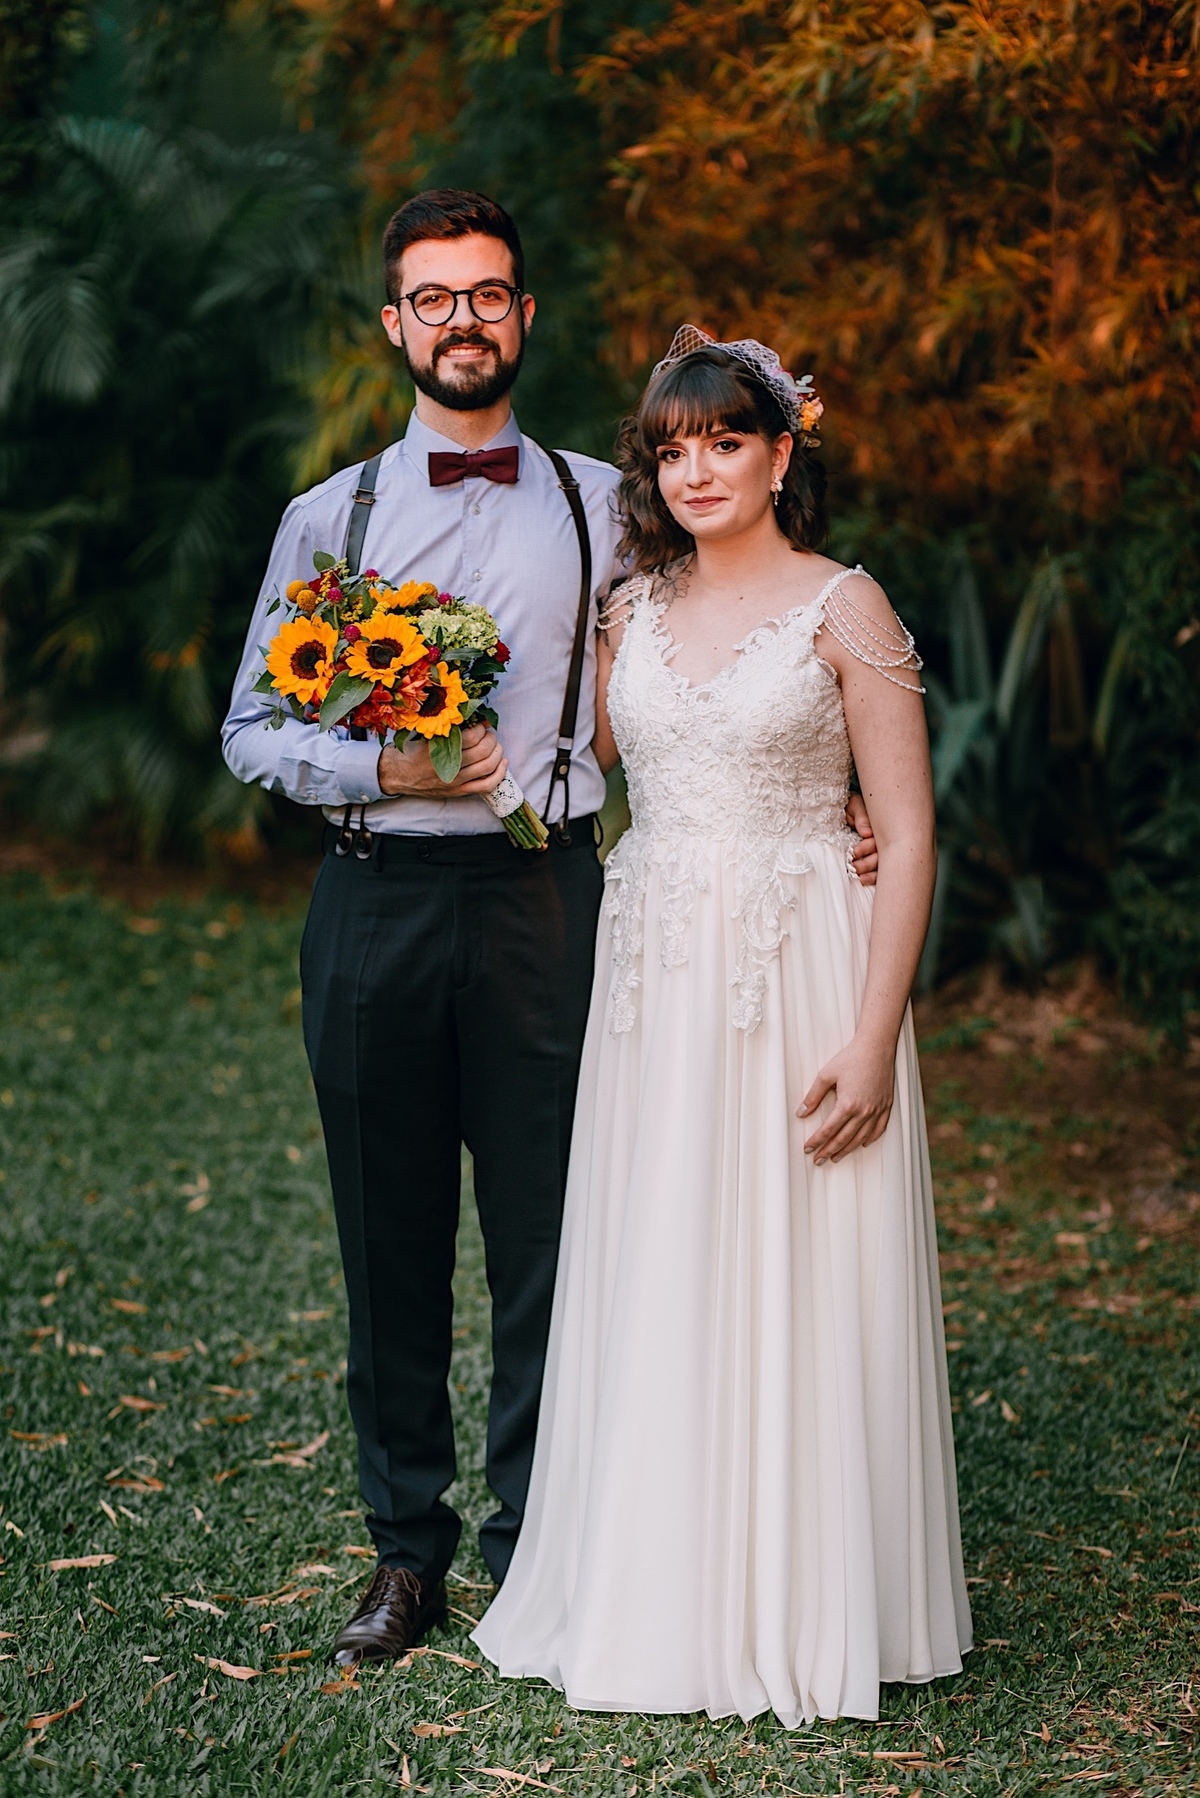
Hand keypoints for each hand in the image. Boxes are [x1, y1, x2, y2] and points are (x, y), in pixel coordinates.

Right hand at [378, 723, 506, 797]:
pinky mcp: (459, 792)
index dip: (480, 728)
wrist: (397, 776)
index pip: (471, 736)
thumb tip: (473, 718)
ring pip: (488, 766)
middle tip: (488, 734)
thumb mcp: (425, 735)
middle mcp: (450, 767)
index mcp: (440, 750)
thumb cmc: (411, 752)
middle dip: (491, 738)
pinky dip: (499, 774)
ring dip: (497, 752)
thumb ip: (448, 729)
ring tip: (495, 746)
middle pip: (484, 750)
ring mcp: (456, 781)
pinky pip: (486, 786)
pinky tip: (502, 763)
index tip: (479, 724)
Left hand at [798, 1036, 894, 1164]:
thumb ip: (813, 1096)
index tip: (807, 1148)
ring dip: (847, 1150)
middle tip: (818, 1160)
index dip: (816, 1141)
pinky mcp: (886, 1106)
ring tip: (835, 1157)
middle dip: (828, 1151)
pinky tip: (862, 1145)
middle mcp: (864, 1112)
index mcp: (847, 1104)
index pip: (828, 1130)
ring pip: (860, 1138)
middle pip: (843, 1139)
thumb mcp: (826, 1075)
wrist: (876, 1048)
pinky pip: (879, 1129)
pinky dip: (870, 1139)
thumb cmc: (851, 1058)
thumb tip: (801, 1113)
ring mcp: (877, 1110)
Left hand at [846, 791, 877, 886]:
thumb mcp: (856, 805)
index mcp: (881, 826)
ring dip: (870, 872)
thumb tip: (866, 832)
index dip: (867, 848)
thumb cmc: (855, 806)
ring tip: (858, 875)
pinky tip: (863, 880)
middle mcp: (886, 839)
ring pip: (882, 865)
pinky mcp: (880, 859)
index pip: (878, 840)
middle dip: (867, 863)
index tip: (855, 852)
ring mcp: (885, 849)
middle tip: (854, 866)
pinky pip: (881, 872)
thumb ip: (861, 815)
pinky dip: (873, 877)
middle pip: (882, 855)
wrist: (852, 808)